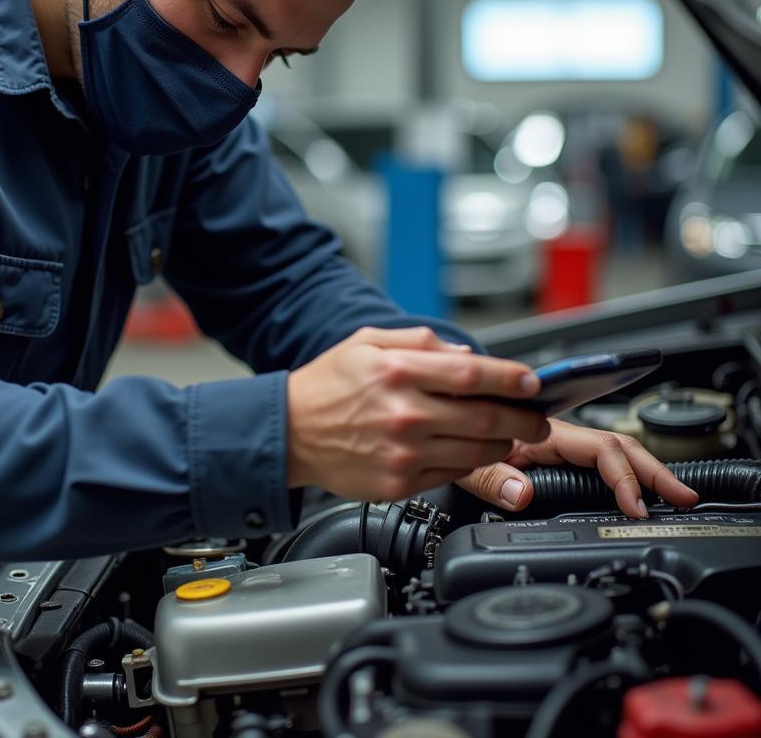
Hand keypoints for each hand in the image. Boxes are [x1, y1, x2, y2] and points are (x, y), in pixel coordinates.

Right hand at [286, 326, 550, 500]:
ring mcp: (403, 453)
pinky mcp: (400, 483)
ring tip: (509, 435)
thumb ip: (421, 341)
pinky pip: (453, 475)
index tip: (533, 382)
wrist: (289, 431)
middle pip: (486, 418)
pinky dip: (472, 463)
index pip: (473, 375)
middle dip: (524, 418)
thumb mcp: (367, 342)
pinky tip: (472, 451)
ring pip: (477, 452)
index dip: (512, 379)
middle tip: (536, 417)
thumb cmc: (326, 386)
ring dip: (505, 444)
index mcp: (397, 371)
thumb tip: (466, 355)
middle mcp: (404, 414)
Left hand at [456, 417, 698, 517]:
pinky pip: (598, 457)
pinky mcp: (556, 451)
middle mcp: (555, 433)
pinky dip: (625, 471)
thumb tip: (524, 495)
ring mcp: (558, 442)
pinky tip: (638, 488)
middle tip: (683, 496)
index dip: (622, 476)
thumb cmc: (457, 434)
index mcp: (541, 431)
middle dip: (654, 469)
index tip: (637, 505)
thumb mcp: (466, 465)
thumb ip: (492, 479)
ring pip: (612, 449)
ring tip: (672, 493)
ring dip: (644, 470)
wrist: (445, 419)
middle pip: (617, 445)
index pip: (597, 448)